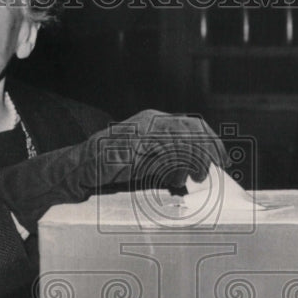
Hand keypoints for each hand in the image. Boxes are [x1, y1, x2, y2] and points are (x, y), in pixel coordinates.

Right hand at [0, 110, 227, 232]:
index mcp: (155, 122)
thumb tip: (194, 177)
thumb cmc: (110, 173)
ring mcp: (137, 131)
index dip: (211, 142)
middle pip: (190, 128)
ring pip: (178, 137)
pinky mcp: (128, 144)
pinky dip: (174, 163)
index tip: (223, 161)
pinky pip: (159, 150)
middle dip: (207, 149)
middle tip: (216, 170)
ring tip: (198, 176)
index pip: (193, 125)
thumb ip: (169, 167)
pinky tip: (181, 177)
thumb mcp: (147, 168)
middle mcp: (149, 121)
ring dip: (193, 157)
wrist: (74, 173)